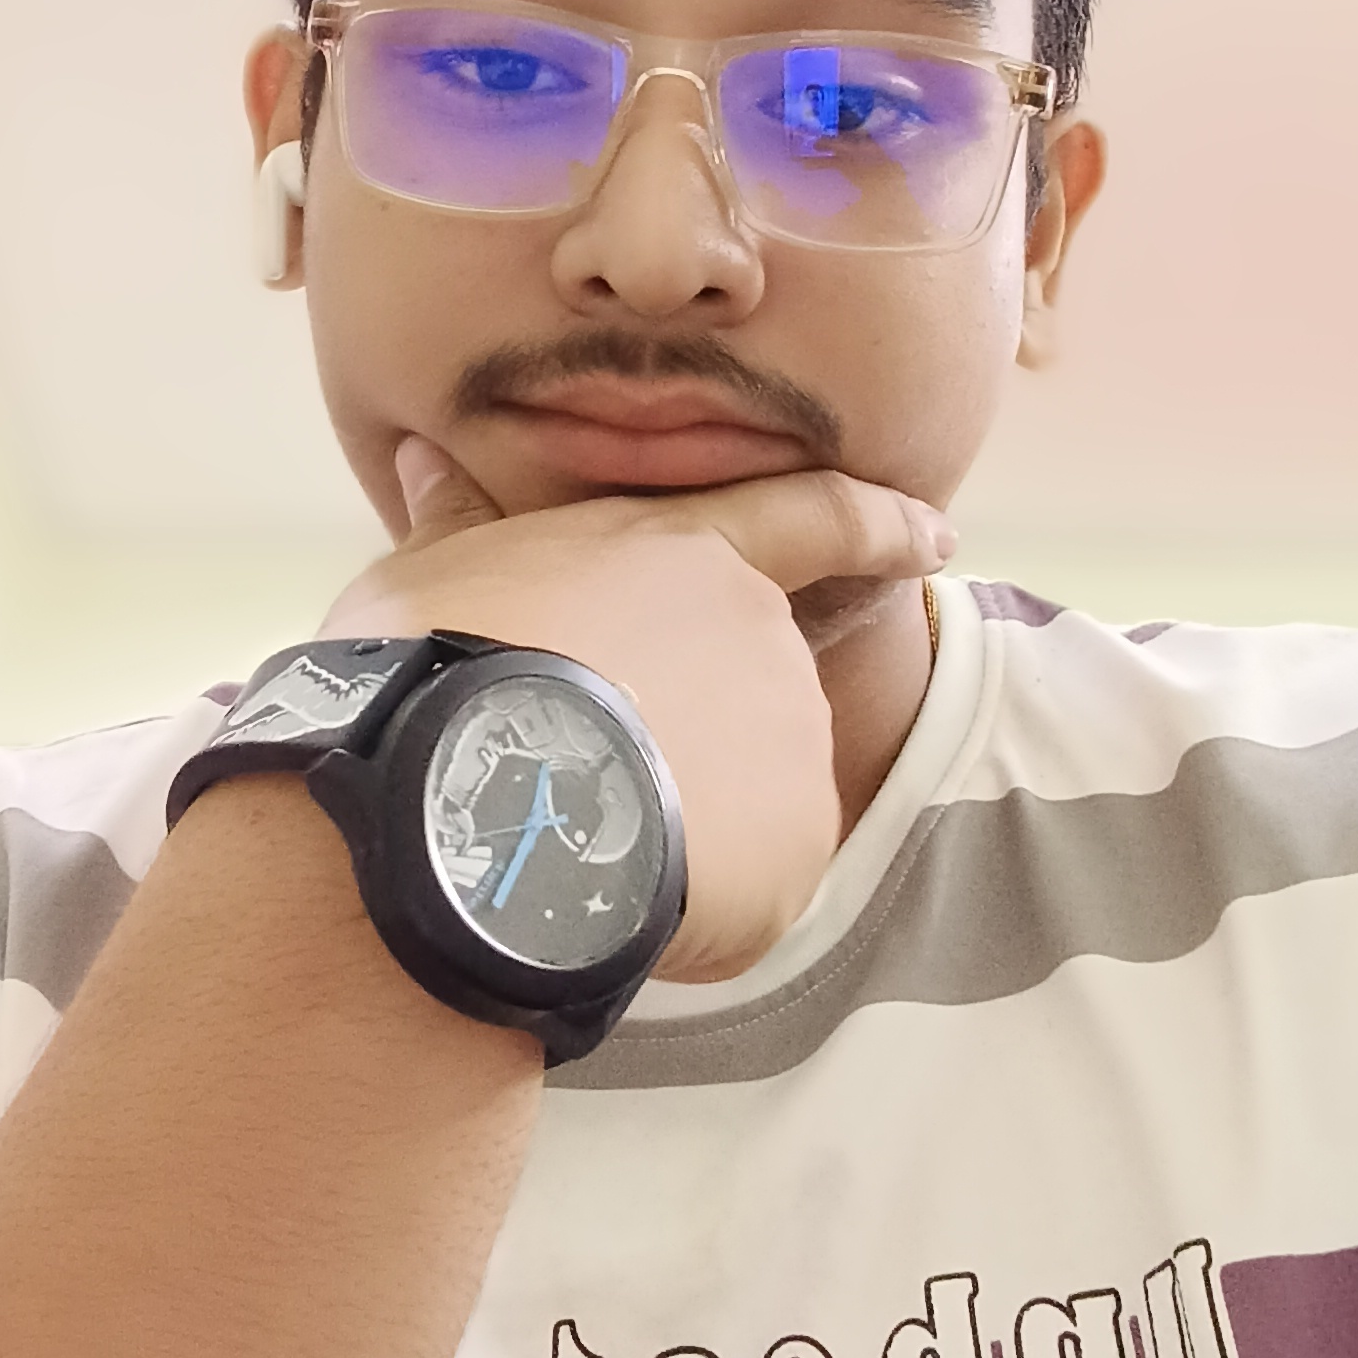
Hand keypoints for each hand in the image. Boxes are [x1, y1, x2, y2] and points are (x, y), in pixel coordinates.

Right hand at [320, 445, 953, 984]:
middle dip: (691, 730)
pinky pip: (752, 884)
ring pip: (749, 793)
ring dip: (687, 816)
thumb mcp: (433, 577)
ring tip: (574, 836)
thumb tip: (423, 456)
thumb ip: (459, 525)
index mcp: (688, 552)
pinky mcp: (796, 855)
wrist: (473, 802)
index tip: (933, 534)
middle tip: (584, 769)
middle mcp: (763, 638)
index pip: (812, 517)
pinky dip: (697, 902)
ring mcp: (790, 746)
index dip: (879, 523)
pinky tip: (612, 897)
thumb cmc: (437, 669)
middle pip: (750, 687)